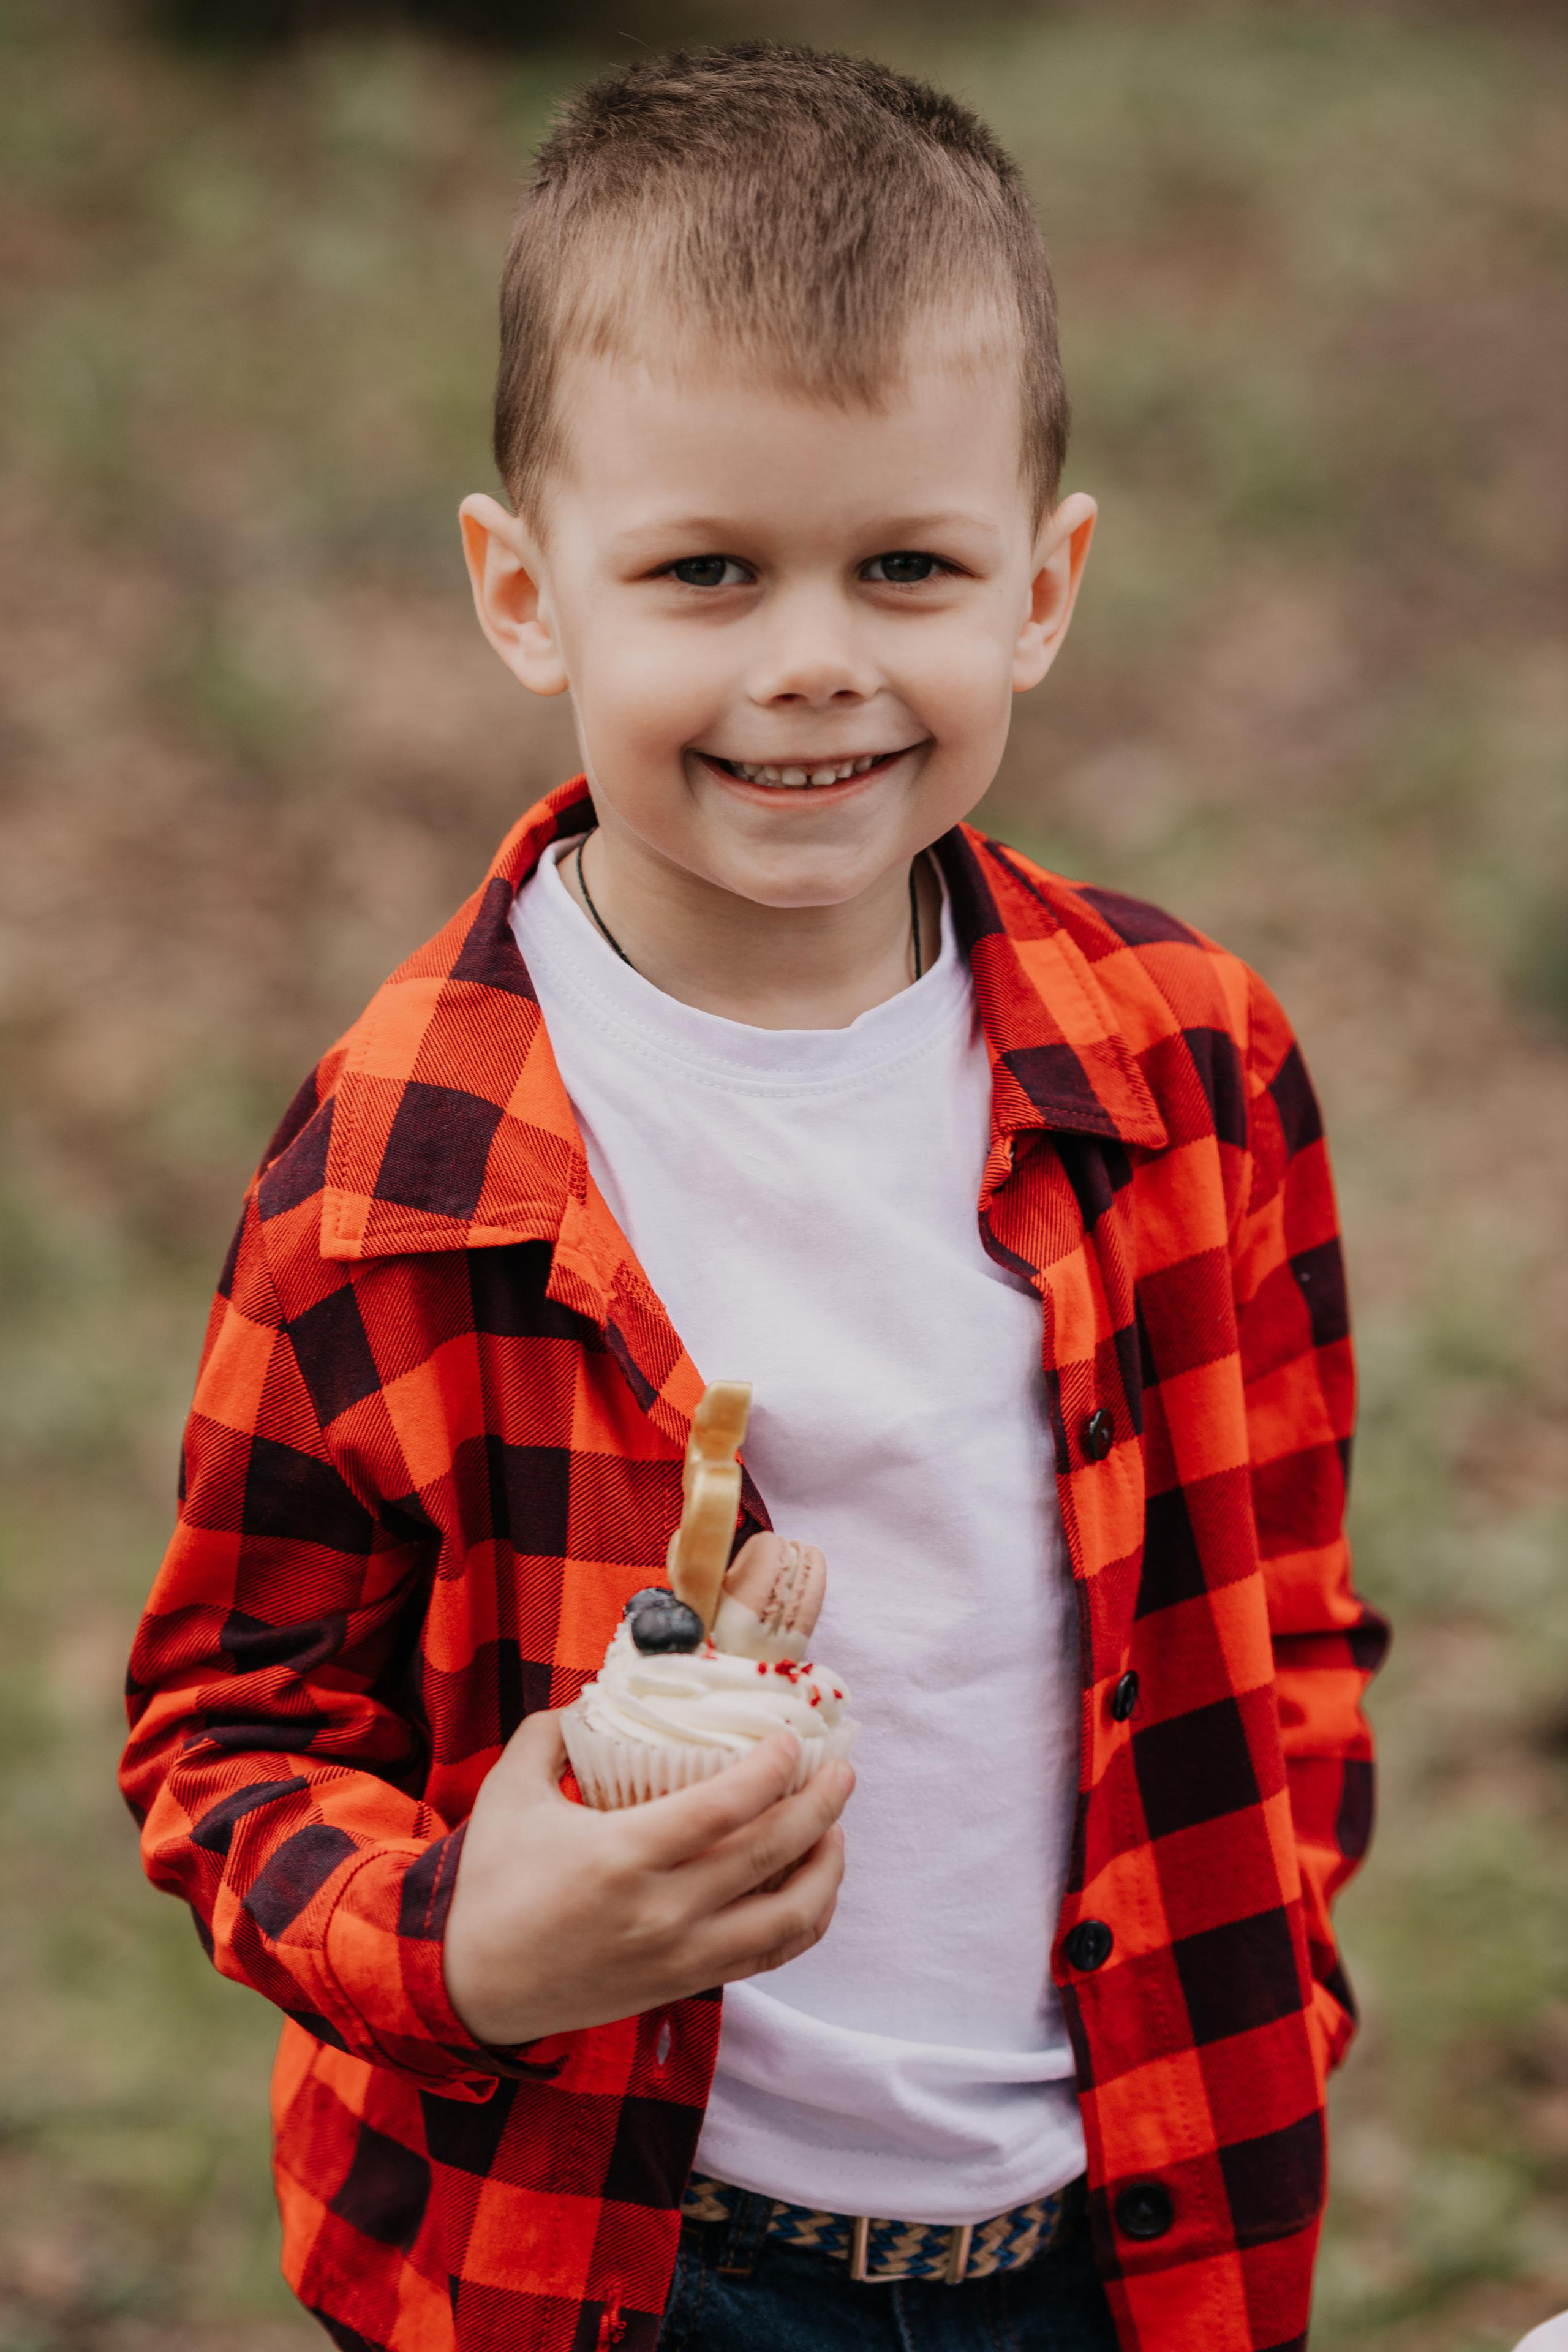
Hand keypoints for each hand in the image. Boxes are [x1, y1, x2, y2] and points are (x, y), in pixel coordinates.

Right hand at [442, 1711, 852, 2047]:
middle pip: (768, 1855)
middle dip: (819, 1807)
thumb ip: (551, 1734)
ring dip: (825, 1870)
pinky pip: (767, 1957)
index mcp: (621, 1856)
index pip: (724, 1808)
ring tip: (836, 1830)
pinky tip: (813, 1888)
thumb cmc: (490, 1885)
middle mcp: (661, 1911)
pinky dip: (804, 1922)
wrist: (469, 1987)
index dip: (771, 1770)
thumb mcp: (509, 1793)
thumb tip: (595, 1697)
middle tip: (842, 1772)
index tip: (791, 1739)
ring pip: (786, 1918)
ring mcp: (679, 1957)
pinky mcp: (683, 1986)